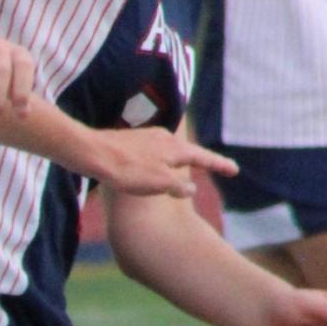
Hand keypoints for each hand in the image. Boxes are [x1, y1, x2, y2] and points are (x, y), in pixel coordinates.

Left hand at [88, 127, 237, 198]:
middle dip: (202, 160)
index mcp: (174, 148)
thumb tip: (191, 188)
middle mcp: (163, 138)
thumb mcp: (159, 183)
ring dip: (181, 159)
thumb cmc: (126, 171)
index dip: (219, 165)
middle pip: (188, 151)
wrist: (92, 153)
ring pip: (170, 150)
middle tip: (217, 166)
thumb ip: (178, 186)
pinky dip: (162, 159)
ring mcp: (146, 137)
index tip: (234, 170)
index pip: (203, 157)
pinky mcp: (131, 141)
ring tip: (189, 165)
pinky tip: (155, 164)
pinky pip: (154, 151)